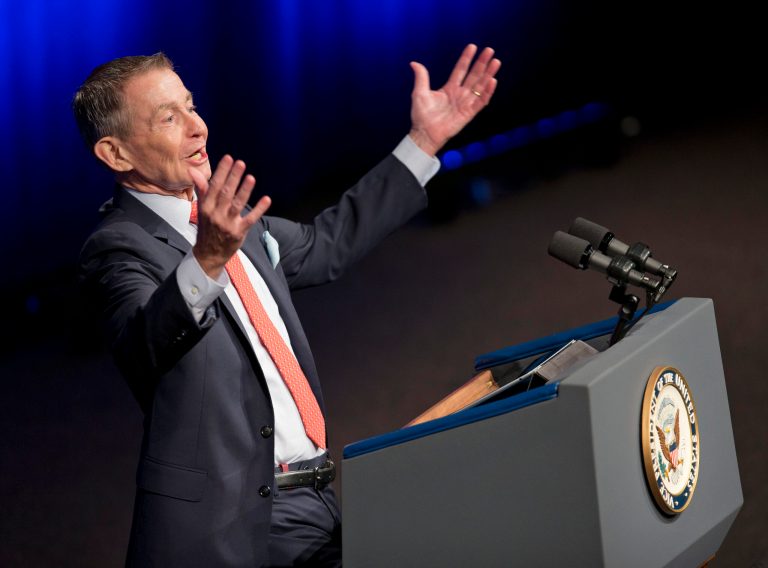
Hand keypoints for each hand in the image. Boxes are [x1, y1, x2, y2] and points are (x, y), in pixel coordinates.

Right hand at [188, 156, 270, 278]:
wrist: (208, 254)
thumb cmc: (207, 228)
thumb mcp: (202, 209)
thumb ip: (201, 189)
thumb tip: (193, 171)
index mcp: (206, 207)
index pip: (214, 186)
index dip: (222, 171)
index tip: (228, 158)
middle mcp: (216, 214)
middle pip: (225, 193)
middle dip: (233, 177)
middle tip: (240, 163)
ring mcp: (228, 224)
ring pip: (237, 204)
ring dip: (244, 191)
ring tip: (251, 178)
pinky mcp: (239, 232)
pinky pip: (250, 219)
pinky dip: (258, 209)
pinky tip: (266, 199)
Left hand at [408, 44, 500, 155]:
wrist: (425, 133)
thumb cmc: (421, 115)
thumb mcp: (419, 93)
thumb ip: (421, 78)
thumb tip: (414, 63)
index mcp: (449, 89)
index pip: (460, 70)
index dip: (466, 59)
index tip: (473, 46)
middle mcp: (459, 94)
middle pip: (473, 75)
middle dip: (482, 63)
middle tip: (490, 50)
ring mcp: (465, 103)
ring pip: (480, 86)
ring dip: (488, 74)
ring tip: (496, 62)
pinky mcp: (469, 113)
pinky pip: (481, 101)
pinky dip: (487, 92)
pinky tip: (492, 81)